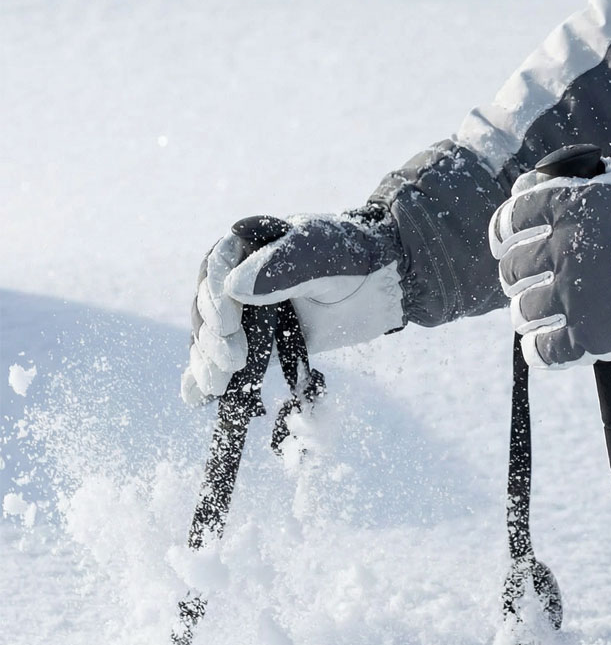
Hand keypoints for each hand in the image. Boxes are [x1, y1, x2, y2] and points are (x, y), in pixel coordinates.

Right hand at [182, 207, 402, 403]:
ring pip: (210, 336)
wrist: (380, 285)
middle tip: (231, 360)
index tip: (227, 323)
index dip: (214, 297)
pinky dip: (206, 377)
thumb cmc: (352, 257)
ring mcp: (246, 312)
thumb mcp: (321, 253)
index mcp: (248, 246)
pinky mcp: (258, 341)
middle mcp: (239, 278)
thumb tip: (232, 288)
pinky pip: (224, 358)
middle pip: (208, 307)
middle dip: (212, 336)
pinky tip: (196, 398)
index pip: (215, 269)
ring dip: (206, 360)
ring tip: (215, 386)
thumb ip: (282, 267)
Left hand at [488, 158, 610, 366]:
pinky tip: (546, 346)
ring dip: (529, 314)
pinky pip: (542, 351)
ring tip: (544, 314)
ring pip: (522, 312)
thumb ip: (567, 181)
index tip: (507, 247)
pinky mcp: (587, 337)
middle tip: (534, 282)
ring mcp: (572, 296)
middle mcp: (561, 250)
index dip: (503, 237)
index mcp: (564, 208)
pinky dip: (539, 351)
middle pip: (511, 272)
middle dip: (519, 278)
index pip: (507, 224)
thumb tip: (525, 185)